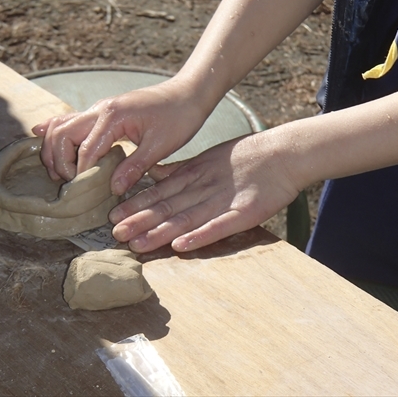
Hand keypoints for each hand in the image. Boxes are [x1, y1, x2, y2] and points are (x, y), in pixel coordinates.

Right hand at [32, 77, 209, 194]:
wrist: (187, 94)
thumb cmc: (178, 117)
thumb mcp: (160, 146)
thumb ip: (134, 166)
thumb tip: (113, 189)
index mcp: (112, 117)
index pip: (85, 150)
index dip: (80, 174)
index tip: (82, 192)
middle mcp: (99, 109)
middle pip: (62, 134)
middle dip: (58, 161)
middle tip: (68, 184)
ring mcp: (98, 108)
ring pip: (61, 125)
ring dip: (53, 148)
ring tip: (59, 173)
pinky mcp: (101, 112)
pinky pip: (69, 119)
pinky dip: (54, 129)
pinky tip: (39, 136)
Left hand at [109, 132, 299, 252]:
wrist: (284, 152)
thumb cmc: (246, 156)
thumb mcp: (207, 159)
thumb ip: (180, 170)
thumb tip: (153, 174)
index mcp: (193, 176)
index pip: (159, 194)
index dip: (135, 206)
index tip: (113, 217)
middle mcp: (202, 189)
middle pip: (166, 207)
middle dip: (139, 221)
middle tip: (115, 234)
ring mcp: (222, 201)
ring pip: (185, 218)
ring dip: (159, 232)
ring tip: (137, 243)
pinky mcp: (244, 213)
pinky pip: (218, 226)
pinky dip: (199, 235)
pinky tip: (181, 245)